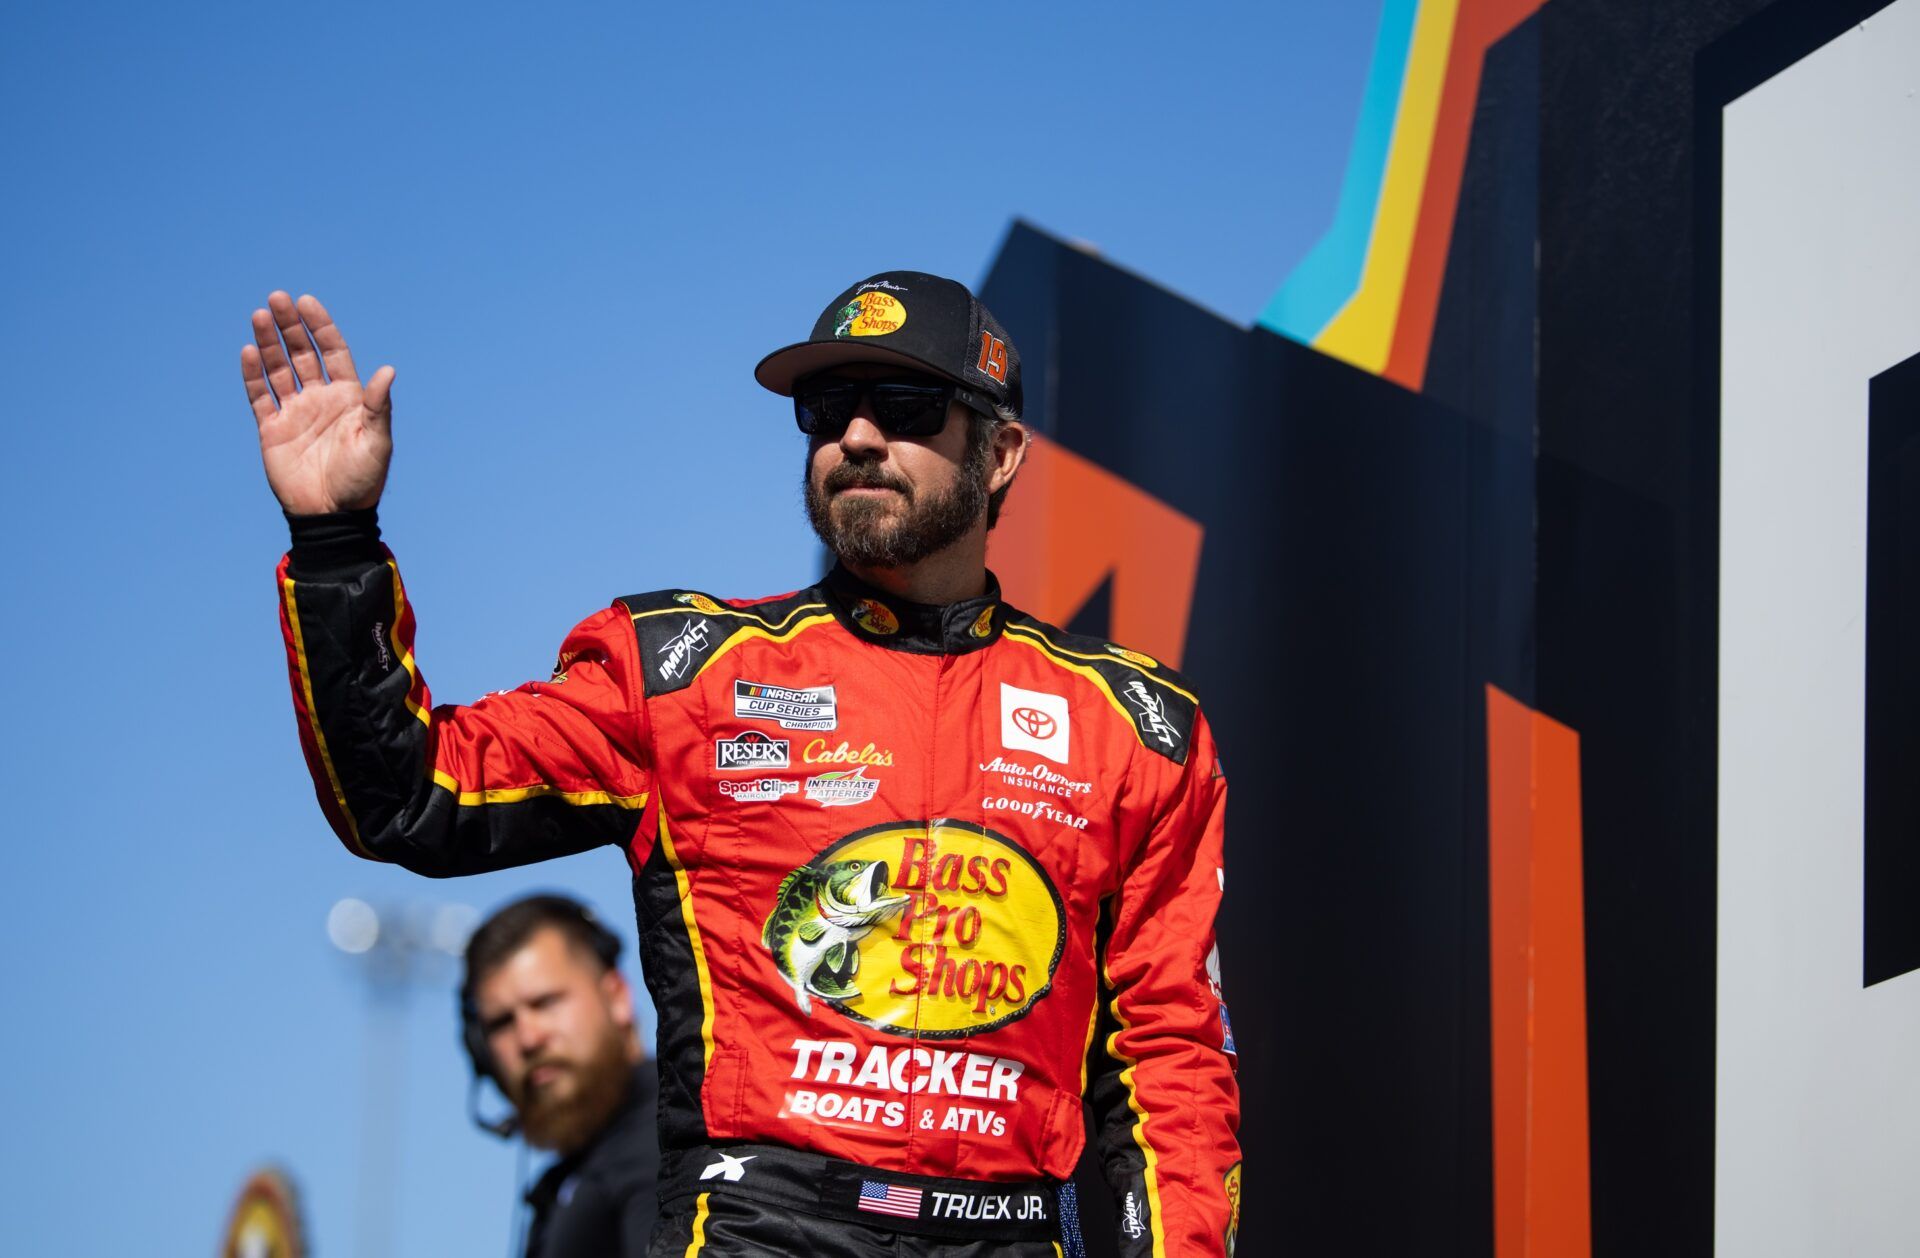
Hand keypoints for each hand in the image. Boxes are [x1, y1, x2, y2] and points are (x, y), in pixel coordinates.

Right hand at [242, 291, 394, 514]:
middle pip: (302, 353)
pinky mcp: (272, 429)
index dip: (320, 326)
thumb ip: (378, 405)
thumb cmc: (363, 480)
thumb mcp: (376, 441)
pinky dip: (253, 374)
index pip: (331, 351)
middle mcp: (320, 399)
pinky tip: (249, 350)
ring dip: (269, 342)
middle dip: (290, 326)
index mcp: (348, 397)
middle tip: (277, 298)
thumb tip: (387, 370)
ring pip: (278, 369)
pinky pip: (260, 396)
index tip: (307, 302)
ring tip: (260, 315)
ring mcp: (295, 412)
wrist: (333, 515)